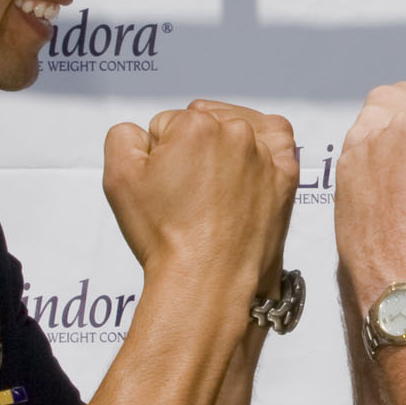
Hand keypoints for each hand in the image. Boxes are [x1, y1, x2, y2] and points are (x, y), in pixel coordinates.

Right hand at [102, 101, 297, 292]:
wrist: (209, 279)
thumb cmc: (166, 235)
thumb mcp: (119, 177)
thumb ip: (124, 135)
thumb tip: (145, 133)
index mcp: (195, 124)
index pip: (165, 125)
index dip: (157, 155)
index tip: (164, 185)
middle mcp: (235, 132)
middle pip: (201, 126)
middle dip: (190, 150)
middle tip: (186, 191)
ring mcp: (265, 154)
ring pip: (235, 133)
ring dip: (223, 148)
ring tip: (213, 186)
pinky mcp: (285, 175)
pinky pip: (277, 141)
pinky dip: (263, 145)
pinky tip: (248, 163)